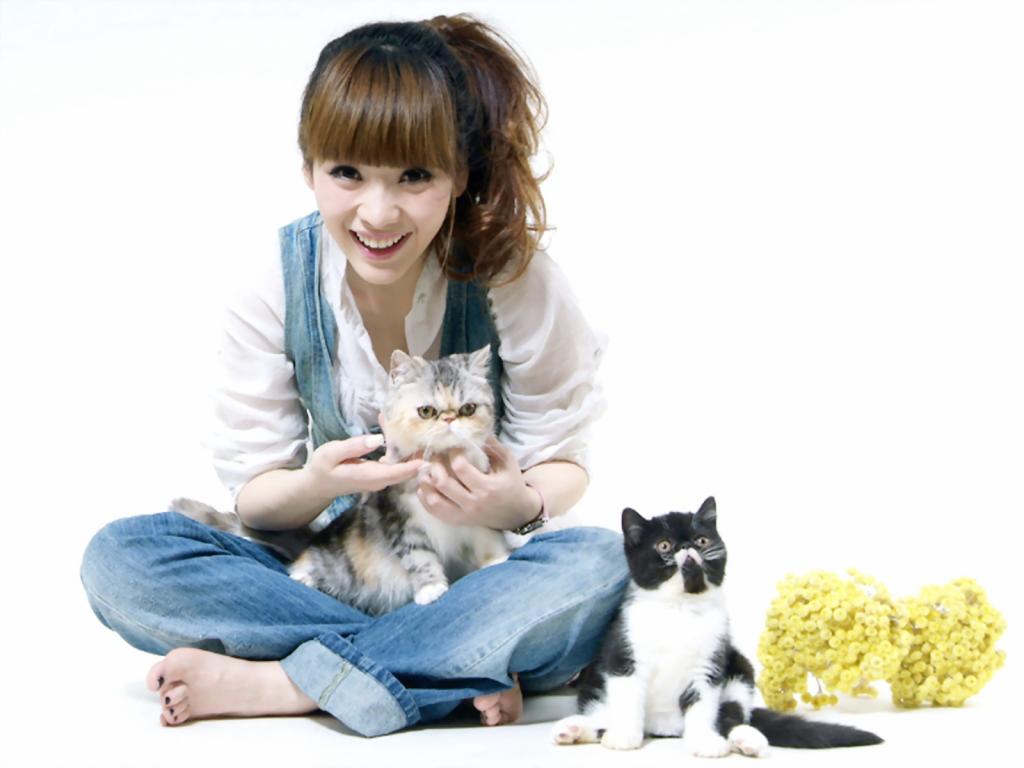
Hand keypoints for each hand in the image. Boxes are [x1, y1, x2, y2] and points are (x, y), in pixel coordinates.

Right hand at [305, 434, 422, 497]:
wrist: (317, 485)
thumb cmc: (322, 467)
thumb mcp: (331, 452)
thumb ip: (354, 446)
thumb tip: (378, 439)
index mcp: (367, 476)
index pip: (396, 473)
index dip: (413, 465)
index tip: (428, 455)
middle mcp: (378, 481)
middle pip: (404, 471)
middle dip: (416, 454)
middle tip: (425, 433)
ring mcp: (379, 480)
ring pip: (401, 467)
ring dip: (409, 450)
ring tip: (414, 430)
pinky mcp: (379, 476)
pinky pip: (395, 465)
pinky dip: (399, 451)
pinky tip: (396, 434)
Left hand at [417, 437, 541, 529]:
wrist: (515, 513)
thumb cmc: (511, 483)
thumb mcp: (507, 461)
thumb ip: (492, 444)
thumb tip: (470, 428)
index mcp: (487, 487)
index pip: (460, 468)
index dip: (453, 453)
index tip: (454, 447)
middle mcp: (473, 503)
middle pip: (443, 484)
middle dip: (435, 466)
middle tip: (435, 456)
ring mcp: (463, 515)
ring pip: (434, 500)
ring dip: (426, 483)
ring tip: (427, 470)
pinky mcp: (457, 521)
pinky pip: (433, 511)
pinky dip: (425, 498)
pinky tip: (426, 486)